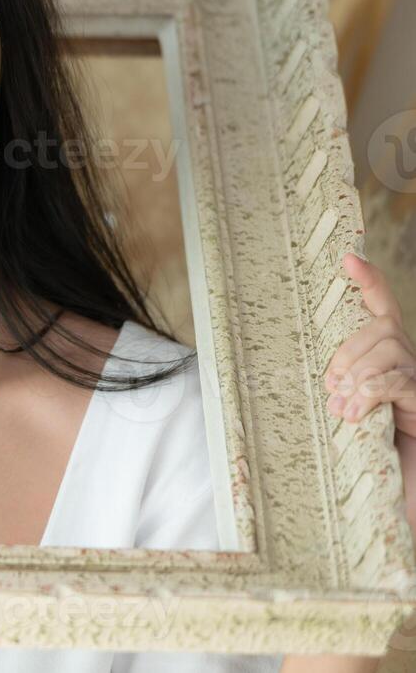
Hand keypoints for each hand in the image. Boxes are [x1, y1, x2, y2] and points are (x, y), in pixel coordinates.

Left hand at [323, 252, 414, 434]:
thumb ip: (343, 385)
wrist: (408, 479)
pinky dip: (370, 393)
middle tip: (331, 388)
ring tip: (342, 409)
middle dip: (348, 353)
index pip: (382, 307)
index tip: (348, 258)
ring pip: (387, 350)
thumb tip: (329, 382)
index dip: (370, 281)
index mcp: (389, 355)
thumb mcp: (352, 405)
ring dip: (356, 377)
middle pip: (380, 328)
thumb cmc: (376, 442)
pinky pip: (394, 381)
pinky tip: (355, 412)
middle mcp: (409, 359)